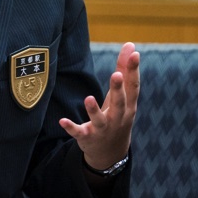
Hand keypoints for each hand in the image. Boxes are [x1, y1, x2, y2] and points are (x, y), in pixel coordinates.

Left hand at [59, 42, 139, 169]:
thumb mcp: (122, 95)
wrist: (111, 152)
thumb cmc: (117, 115)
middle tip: (116, 75)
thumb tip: (132, 45)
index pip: (133, 87)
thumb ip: (124, 70)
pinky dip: (71, 127)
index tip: (135, 54)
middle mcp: (118, 118)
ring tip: (88, 98)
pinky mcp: (87, 137)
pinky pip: (79, 133)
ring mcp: (103, 129)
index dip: (134, 70)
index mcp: (128, 106)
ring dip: (94, 110)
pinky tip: (62, 120)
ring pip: (100, 120)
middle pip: (120, 103)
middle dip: (118, 90)